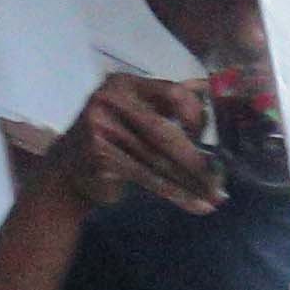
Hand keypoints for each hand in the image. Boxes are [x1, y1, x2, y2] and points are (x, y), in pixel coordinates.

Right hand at [36, 73, 224, 218]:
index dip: (197, 116)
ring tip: (216, 197)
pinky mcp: (101, 156)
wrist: (67, 168)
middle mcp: (110, 100)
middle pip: (166, 132)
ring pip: (159, 159)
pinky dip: (177, 194)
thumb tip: (205, 86)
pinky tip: (198, 206)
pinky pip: (149, 177)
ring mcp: (102, 127)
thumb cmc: (112, 137)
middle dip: (198, 160)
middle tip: (222, 182)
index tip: (210, 140)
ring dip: (192, 182)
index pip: (173, 93)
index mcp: (124, 83)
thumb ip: (166, 100)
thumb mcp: (134, 110)